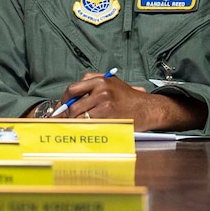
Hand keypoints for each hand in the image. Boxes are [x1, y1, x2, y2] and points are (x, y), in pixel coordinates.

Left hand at [59, 73, 201, 130]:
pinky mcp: (109, 115)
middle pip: (73, 104)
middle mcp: (101, 89)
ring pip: (80, 116)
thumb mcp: (111, 84)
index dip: (63, 100)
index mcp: (100, 80)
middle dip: (66, 115)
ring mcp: (105, 103)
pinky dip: (84, 128)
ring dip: (74, 123)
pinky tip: (84, 130)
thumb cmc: (128, 98)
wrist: (149, 108)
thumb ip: (91, 87)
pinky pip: (90, 124)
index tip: (61, 108)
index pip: (72, 89)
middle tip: (62, 121)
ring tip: (72, 127)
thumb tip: (68, 100)